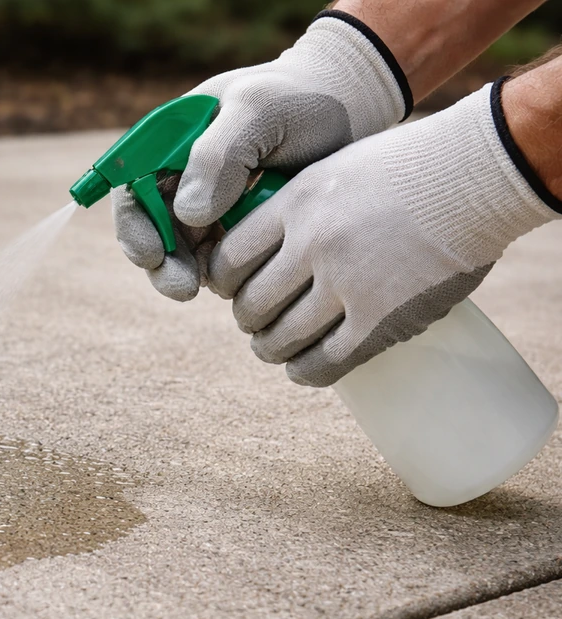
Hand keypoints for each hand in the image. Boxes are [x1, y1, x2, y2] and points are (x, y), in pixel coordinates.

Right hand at [114, 11, 409, 300]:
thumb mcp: (260, 111)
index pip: (131, 187)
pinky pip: (219, 263)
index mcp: (169, 141)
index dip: (135, 225)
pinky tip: (250, 279)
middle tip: (183, 289)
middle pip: (151, 229)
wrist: (351, 112)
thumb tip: (187, 214)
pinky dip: (227, 275)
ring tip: (218, 287)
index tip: (154, 254)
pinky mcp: (235, 231)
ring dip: (191, 275)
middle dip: (162, 264)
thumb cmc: (302, 100)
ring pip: (182, 253)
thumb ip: (219, 155)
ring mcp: (207, 207)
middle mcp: (180, 176)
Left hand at [210, 81, 560, 386]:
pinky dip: (305, 371)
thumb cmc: (409, 166)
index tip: (230, 288)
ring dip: (270, 348)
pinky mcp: (381, 321)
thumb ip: (298, 206)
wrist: (479, 175)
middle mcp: (315, 245)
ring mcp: (348, 285)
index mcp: (297, 203)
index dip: (222, 282)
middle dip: (248, 318)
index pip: (228, 259)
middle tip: (256, 319)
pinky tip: (303, 368)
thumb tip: (265, 244)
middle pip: (250, 304)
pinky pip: (325, 363)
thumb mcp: (335, 168)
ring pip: (281, 339)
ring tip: (274, 346)